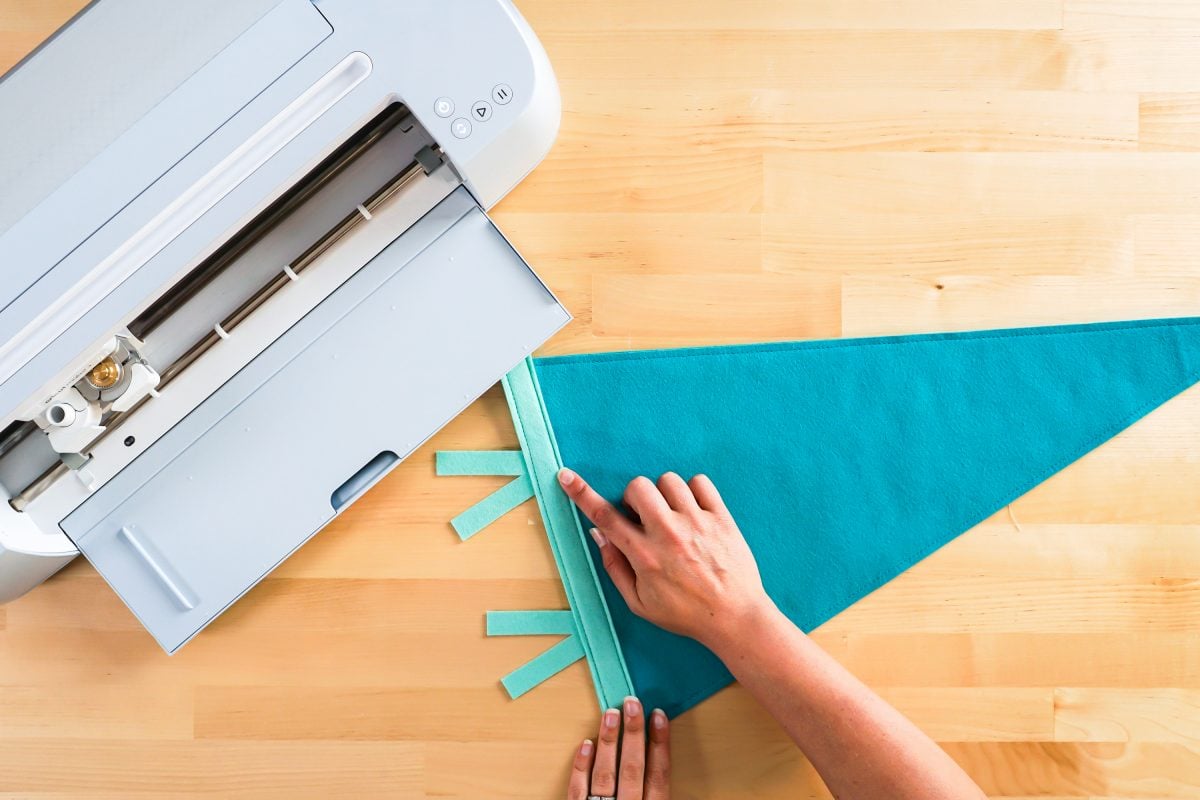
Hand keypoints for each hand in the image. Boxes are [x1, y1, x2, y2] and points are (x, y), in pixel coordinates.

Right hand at [557, 468, 772, 651]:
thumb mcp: (640, 603)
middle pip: (637, 487)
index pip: (605, 517)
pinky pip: (700, 482)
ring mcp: (696, 522)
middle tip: (644, 517)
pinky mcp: (721, 517)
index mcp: (644, 555)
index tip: (566, 476)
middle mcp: (668, 533)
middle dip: (634, 497)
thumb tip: (598, 534)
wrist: (734, 617)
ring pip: (668, 480)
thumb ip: (615, 567)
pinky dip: (693, 490)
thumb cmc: (685, 614)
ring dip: (663, 494)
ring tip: (672, 515)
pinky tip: (693, 510)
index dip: (581, 493)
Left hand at [567, 697, 669, 799]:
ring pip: (605, 775)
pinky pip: (579, 791)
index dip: (659, 744)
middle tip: (632, 704)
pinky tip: (586, 745)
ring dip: (608, 743)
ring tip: (610, 715)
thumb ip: (656, 791)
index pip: (658, 775)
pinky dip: (582, 768)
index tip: (658, 716)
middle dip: (633, 734)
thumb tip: (658, 754)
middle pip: (632, 769)